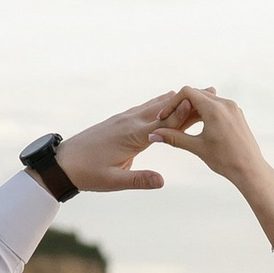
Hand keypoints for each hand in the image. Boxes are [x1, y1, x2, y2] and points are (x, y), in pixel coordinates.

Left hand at [53, 91, 190, 194]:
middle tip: (209, 90)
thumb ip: (138, 180)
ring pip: (154, 106)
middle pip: (163, 109)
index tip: (202, 104)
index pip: (163, 124)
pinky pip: (145, 109)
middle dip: (186, 101)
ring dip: (175, 99)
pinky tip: (168, 97)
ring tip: (196, 91)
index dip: (183, 114)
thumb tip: (162, 182)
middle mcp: (129, 123)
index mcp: (130, 137)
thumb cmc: (87, 173)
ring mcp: (124, 119)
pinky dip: (160, 103)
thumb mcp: (112, 181)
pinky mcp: (120, 121)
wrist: (63, 162)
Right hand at [161, 87, 266, 188]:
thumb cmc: (225, 160)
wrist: (250, 169)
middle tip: (170, 121)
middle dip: (181, 105)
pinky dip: (205, 112)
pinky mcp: (237, 114)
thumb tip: (153, 135)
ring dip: (193, 109)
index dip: (172, 103)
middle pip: (197, 94)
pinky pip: (217, 106)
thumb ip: (174, 138)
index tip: (164, 117)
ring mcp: (233, 108)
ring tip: (182, 125)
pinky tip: (198, 126)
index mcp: (215, 109)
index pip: (187, 93)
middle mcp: (225, 104)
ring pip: (207, 100)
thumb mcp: (197, 148)